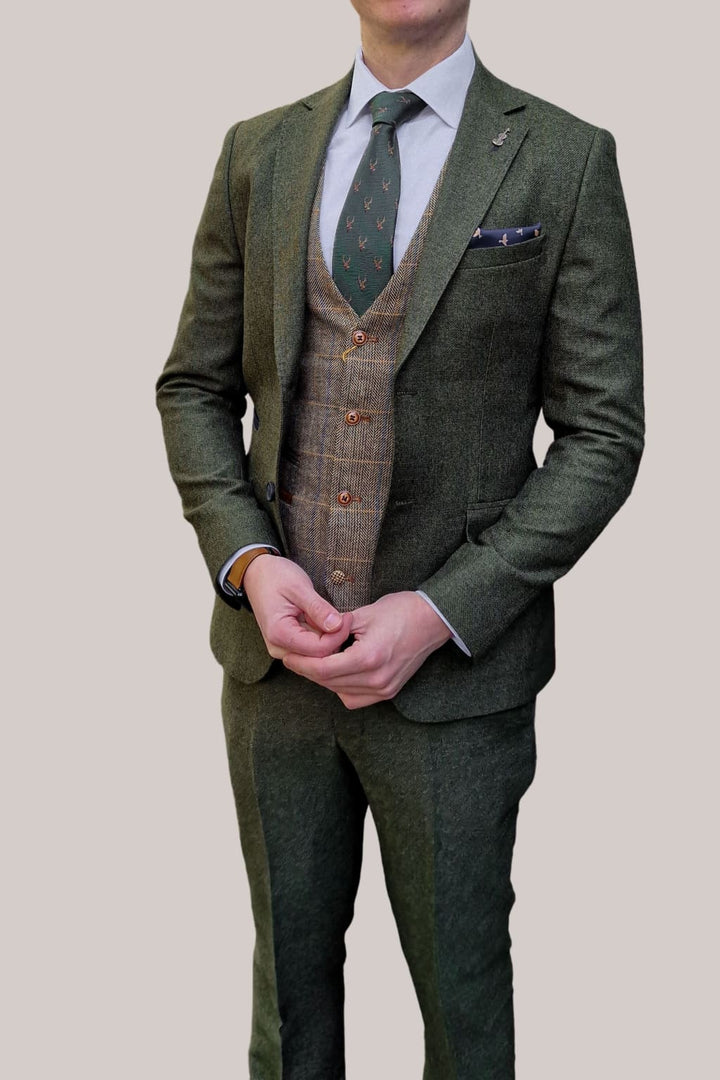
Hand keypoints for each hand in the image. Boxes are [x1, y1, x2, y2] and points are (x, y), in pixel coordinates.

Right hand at [243, 555, 351, 659]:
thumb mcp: (300, 587)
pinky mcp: (287, 646)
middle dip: (335, 639)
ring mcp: (282, 649)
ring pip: (316, 655)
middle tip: (346, 617)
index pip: (318, 649)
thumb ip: (318, 608)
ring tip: (333, 617)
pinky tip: (325, 622)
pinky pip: (310, 649)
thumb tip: (337, 625)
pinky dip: (322, 637)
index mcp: (279, 634)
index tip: (349, 617)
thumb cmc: (275, 576)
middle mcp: (278, 648)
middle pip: (318, 657)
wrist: (257, 574)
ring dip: (329, 638)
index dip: (338, 635)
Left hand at [282, 591, 451, 708]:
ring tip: (312, 663)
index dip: (302, 664)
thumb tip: (311, 635)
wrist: (433, 620)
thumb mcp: (364, 614)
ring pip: (340, 692)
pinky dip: (341, 688)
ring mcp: (385, 689)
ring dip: (324, 680)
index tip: (287, 656)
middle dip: (308, 671)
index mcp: (369, 658)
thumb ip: (335, 629)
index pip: (324, 669)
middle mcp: (377, 679)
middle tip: (293, 658)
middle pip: (329, 683)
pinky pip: (355, 698)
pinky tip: (336, 672)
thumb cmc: (401, 610)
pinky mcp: (389, 691)